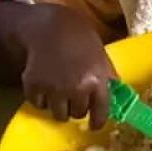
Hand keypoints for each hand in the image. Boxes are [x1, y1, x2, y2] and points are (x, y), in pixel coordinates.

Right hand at [16, 3, 118, 129]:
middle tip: (72, 94)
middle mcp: (76, 88)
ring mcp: (54, 88)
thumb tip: (117, 96)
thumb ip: (107, 76)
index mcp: (96, 80)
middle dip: (76, 106)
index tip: (93, 125)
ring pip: (58, 114)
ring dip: (59, 106)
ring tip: (57, 91)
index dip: (97, 121)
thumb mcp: (100, 53)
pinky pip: (39, 104)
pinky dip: (40, 98)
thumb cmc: (78, 36)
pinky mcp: (34, 86)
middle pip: (78, 114)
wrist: (47, 25)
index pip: (101, 113)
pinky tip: (43, 84)